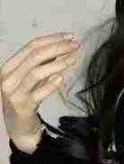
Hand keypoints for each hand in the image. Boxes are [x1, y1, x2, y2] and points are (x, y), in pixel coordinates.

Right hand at [1, 32, 80, 152]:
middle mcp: (8, 78)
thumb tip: (63, 46)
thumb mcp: (32, 78)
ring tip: (73, 59)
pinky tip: (62, 77)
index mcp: (9, 66)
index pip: (31, 46)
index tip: (70, 36)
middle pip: (35, 56)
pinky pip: (38, 92)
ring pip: (36, 72)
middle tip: (76, 45)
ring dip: (58, 63)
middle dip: (58, 48)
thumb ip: (43, 63)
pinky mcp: (22, 106)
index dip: (52, 39)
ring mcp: (14, 93)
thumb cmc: (26, 98)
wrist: (19, 127)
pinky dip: (50, 84)